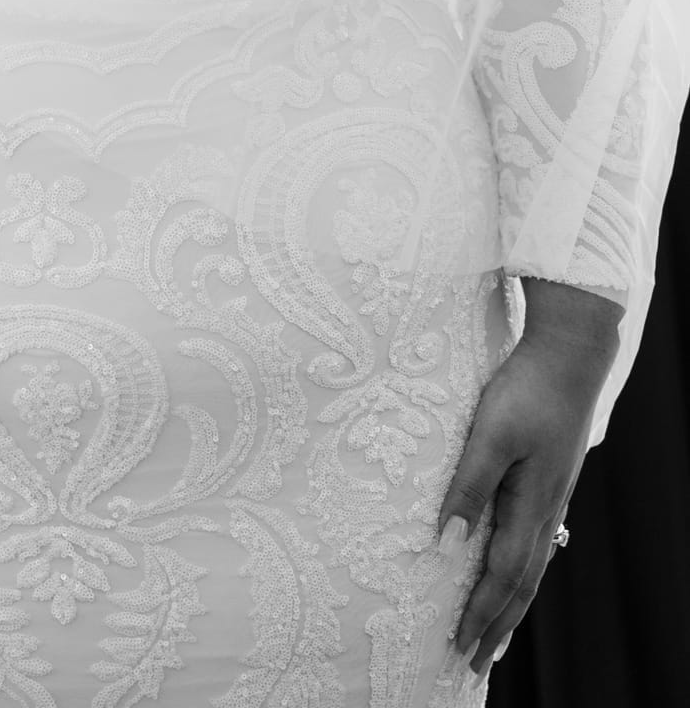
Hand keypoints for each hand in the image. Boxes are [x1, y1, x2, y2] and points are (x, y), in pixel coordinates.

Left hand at [440, 280, 619, 678]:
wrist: (570, 354)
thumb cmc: (525, 389)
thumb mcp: (489, 433)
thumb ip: (469, 486)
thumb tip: (447, 543)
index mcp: (531, 505)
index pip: (502, 577)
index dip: (480, 614)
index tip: (459, 648)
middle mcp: (546, 509)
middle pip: (521, 583)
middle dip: (498, 626)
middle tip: (475, 664)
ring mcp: (553, 495)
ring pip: (532, 564)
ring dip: (512, 603)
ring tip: (498, 633)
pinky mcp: (551, 478)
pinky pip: (537, 541)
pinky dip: (523, 568)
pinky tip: (519, 567)